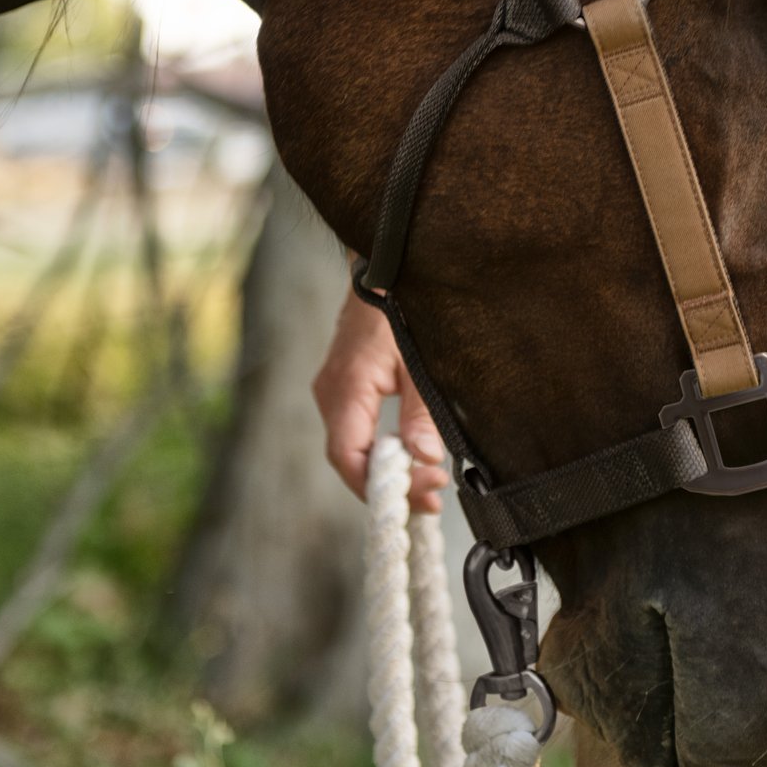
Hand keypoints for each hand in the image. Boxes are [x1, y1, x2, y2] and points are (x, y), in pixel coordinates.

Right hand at [312, 286, 449, 512]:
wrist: (382, 268)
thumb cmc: (400, 307)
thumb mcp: (420, 361)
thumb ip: (422, 413)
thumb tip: (425, 458)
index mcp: (347, 388)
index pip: (348, 456)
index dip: (379, 486)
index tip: (420, 495)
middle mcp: (331, 393)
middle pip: (349, 459)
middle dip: (389, 487)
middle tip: (434, 497)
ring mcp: (334, 391)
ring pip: (352, 448)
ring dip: (387, 472)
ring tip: (428, 485)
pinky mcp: (345, 388)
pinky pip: (356, 432)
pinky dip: (381, 452)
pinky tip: (410, 458)